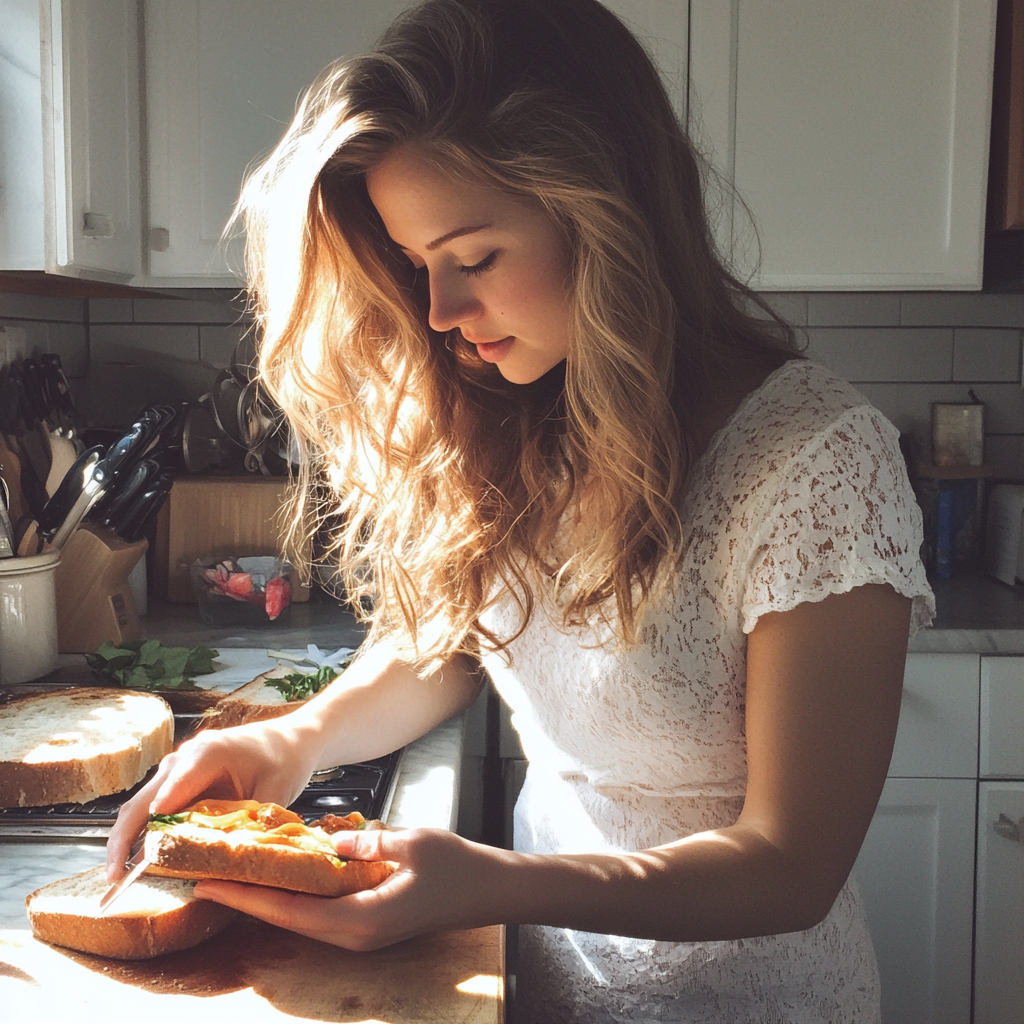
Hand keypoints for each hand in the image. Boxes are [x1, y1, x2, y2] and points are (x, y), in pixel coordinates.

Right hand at [105, 717, 318, 881]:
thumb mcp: (276, 790)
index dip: (150, 825)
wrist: (290, 739)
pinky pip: (155, 807)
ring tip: (120, 877)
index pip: (169, 792)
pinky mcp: (180, 781)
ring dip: (129, 838)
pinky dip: (144, 833)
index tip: (137, 858)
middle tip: (114, 878)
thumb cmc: (285, 758)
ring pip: (142, 805)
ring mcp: (178, 768)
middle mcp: (184, 758)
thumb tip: (233, 858)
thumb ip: (252, 821)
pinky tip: (140, 860)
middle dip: (123, 839)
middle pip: (142, 800)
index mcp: (206, 753)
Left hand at [191, 827, 505, 950]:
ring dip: (268, 899)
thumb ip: (366, 844)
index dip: (247, 898)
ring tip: (235, 877)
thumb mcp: (412, 842)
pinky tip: (282, 879)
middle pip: (289, 919)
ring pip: (302, 918)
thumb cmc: (457, 866)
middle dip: (247, 899)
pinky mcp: (368, 924)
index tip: (210, 886)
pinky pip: (321, 914)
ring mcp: (362, 933)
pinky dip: (295, 898)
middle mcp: (356, 935)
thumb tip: (329, 842)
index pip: (291, 910)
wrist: (488, 889)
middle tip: (207, 879)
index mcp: (363, 920)